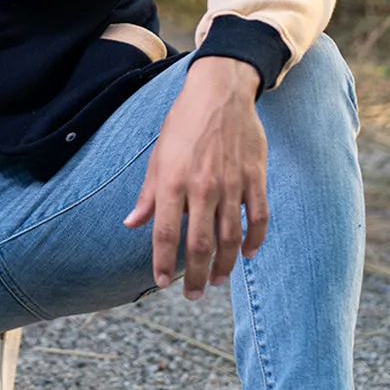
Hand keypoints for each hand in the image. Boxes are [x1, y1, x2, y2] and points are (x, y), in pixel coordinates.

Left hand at [124, 57, 268, 298]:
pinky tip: (246, 254)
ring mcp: (232, 183)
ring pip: (230, 237)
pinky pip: (258, 217)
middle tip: (194, 296)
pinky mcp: (255, 178)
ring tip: (217, 281)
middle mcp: (202, 186)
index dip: (163, 262)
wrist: (220, 92)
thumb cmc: (183, 125)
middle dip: (196, 276)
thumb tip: (132, 223)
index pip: (166, 233)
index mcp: (173, 181)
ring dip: (224, 265)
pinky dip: (254, 240)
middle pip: (200, 244)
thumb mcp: (157, 157)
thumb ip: (148, 194)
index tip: (161, 282)